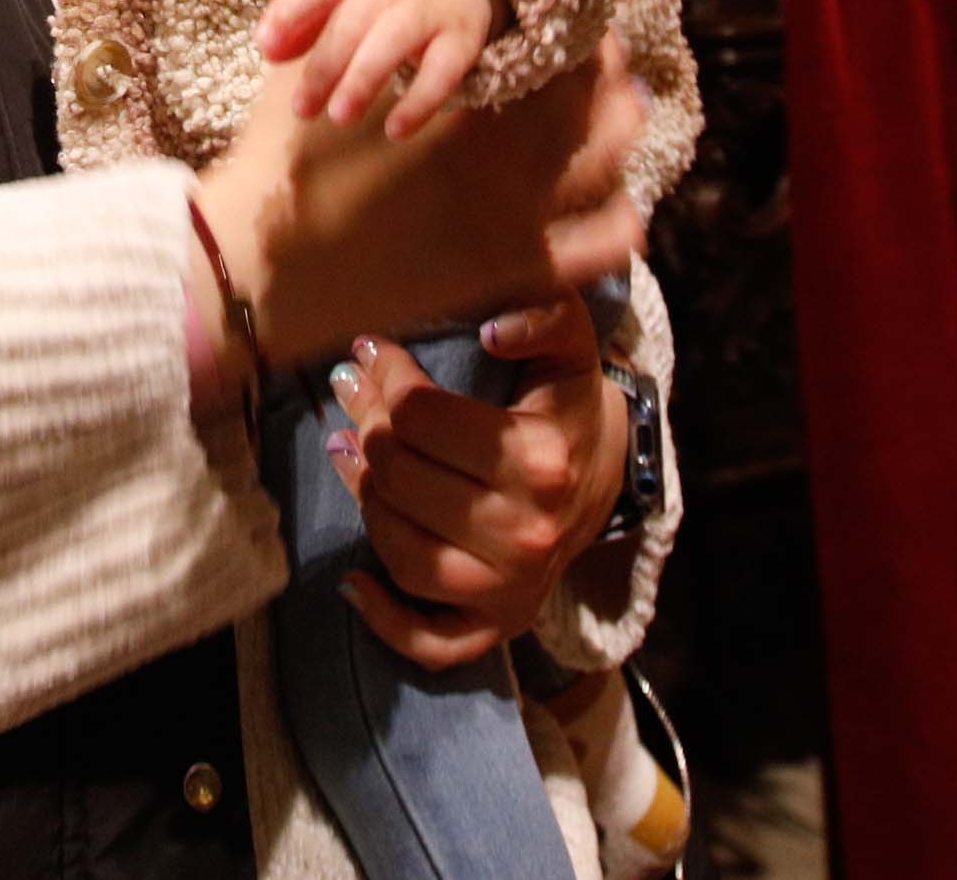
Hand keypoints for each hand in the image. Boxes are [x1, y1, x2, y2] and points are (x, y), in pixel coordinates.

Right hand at [193, 36, 645, 379]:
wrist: (267, 264)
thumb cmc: (287, 161)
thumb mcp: (326, 68)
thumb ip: (373, 28)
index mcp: (472, 99)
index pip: (562, 50)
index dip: (577, 31)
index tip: (573, 24)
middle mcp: (517, 156)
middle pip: (607, 102)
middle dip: (611, 76)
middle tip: (605, 65)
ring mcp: (525, 219)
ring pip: (615, 167)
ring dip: (621, 133)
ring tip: (618, 116)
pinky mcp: (517, 272)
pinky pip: (603, 246)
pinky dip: (620, 219)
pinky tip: (614, 203)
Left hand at [256, 0, 501, 138]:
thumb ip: (301, 20)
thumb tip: (269, 52)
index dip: (290, 10)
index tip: (265, 44)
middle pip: (351, 23)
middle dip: (323, 68)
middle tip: (301, 110)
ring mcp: (428, 9)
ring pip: (393, 43)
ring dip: (363, 81)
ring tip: (339, 116)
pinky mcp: (461, 39)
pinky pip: (442, 73)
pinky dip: (420, 104)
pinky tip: (395, 130)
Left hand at [323, 290, 631, 670]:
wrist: (609, 472)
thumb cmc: (569, 401)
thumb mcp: (571, 343)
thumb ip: (543, 313)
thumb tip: (493, 329)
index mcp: (541, 462)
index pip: (421, 416)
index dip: (387, 376)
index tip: (373, 351)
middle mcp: (526, 535)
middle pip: (401, 478)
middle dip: (367, 425)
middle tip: (353, 393)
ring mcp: (510, 591)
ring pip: (401, 549)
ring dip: (363, 497)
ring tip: (347, 453)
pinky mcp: (498, 627)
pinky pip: (432, 642)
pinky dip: (386, 620)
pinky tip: (353, 583)